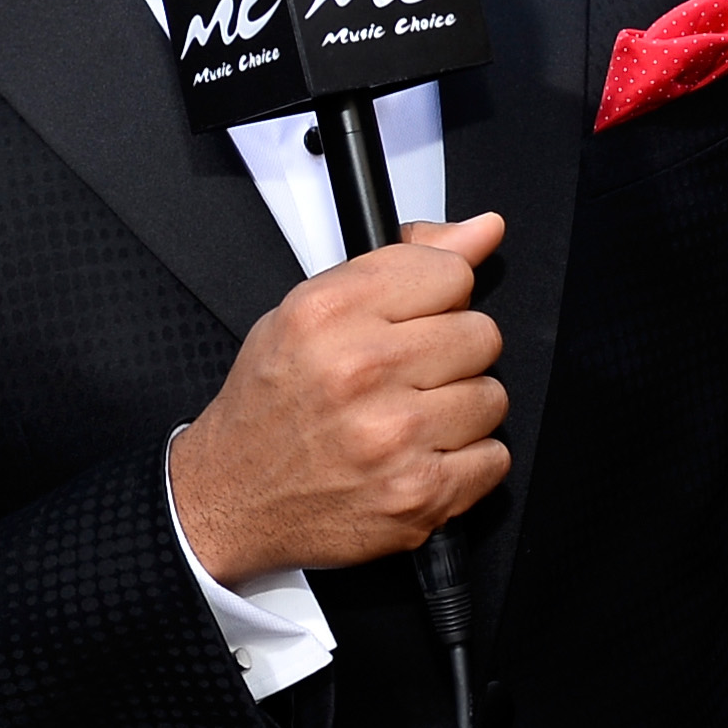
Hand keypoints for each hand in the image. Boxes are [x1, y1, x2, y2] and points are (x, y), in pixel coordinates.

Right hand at [171, 214, 510, 580]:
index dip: (442, 295)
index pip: (451, 272)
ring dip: (462, 409)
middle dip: (454, 353)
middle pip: (480, 334)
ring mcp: (393, 437)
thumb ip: (402, 262)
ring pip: (492, 396)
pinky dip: (468, 461)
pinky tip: (423, 456)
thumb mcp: (311, 310)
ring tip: (412, 418)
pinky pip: (494, 458)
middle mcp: (361, 370)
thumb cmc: (270, 405)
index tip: (421, 316)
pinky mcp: (418, 494)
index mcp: (329, 314)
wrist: (233, 497)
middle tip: (411, 375)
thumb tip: (483, 230)